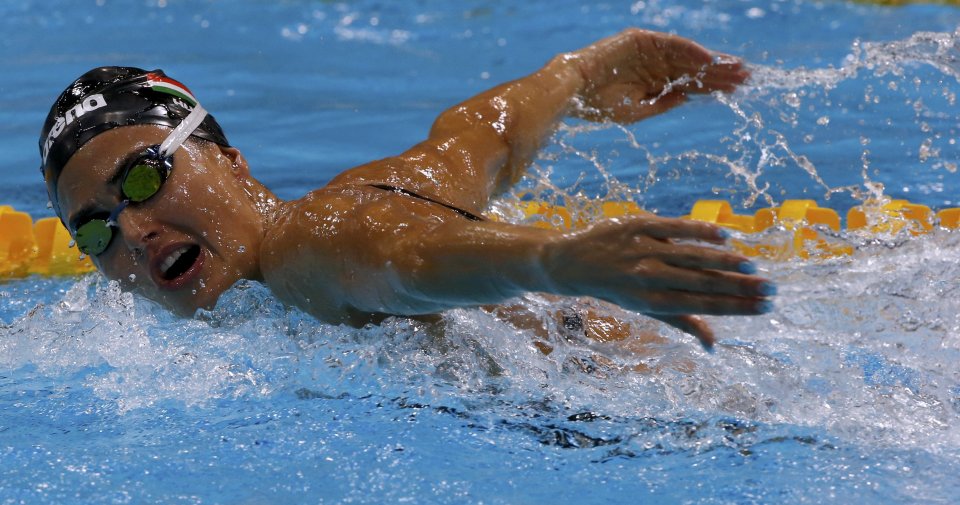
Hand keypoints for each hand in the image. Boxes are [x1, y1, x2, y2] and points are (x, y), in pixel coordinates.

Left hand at [541, 215, 773, 348]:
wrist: (571, 263)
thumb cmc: (618, 288)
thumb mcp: (646, 309)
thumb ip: (683, 323)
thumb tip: (713, 347)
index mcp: (652, 301)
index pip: (703, 306)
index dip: (735, 307)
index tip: (765, 307)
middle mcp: (648, 277)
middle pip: (703, 282)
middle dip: (740, 287)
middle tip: (772, 290)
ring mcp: (643, 249)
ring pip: (692, 256)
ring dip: (726, 261)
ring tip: (754, 266)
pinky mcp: (638, 225)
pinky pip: (675, 227)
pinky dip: (700, 231)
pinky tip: (725, 237)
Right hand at [566, 28, 748, 122]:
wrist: (573, 89)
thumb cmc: (598, 105)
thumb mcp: (635, 111)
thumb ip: (662, 103)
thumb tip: (688, 97)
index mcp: (654, 82)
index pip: (691, 82)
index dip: (713, 85)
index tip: (737, 90)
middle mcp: (655, 64)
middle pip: (695, 68)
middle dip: (720, 73)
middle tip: (747, 77)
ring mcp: (649, 51)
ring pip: (688, 56)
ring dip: (711, 61)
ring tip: (736, 68)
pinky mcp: (641, 40)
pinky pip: (672, 44)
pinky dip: (691, 50)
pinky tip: (709, 58)